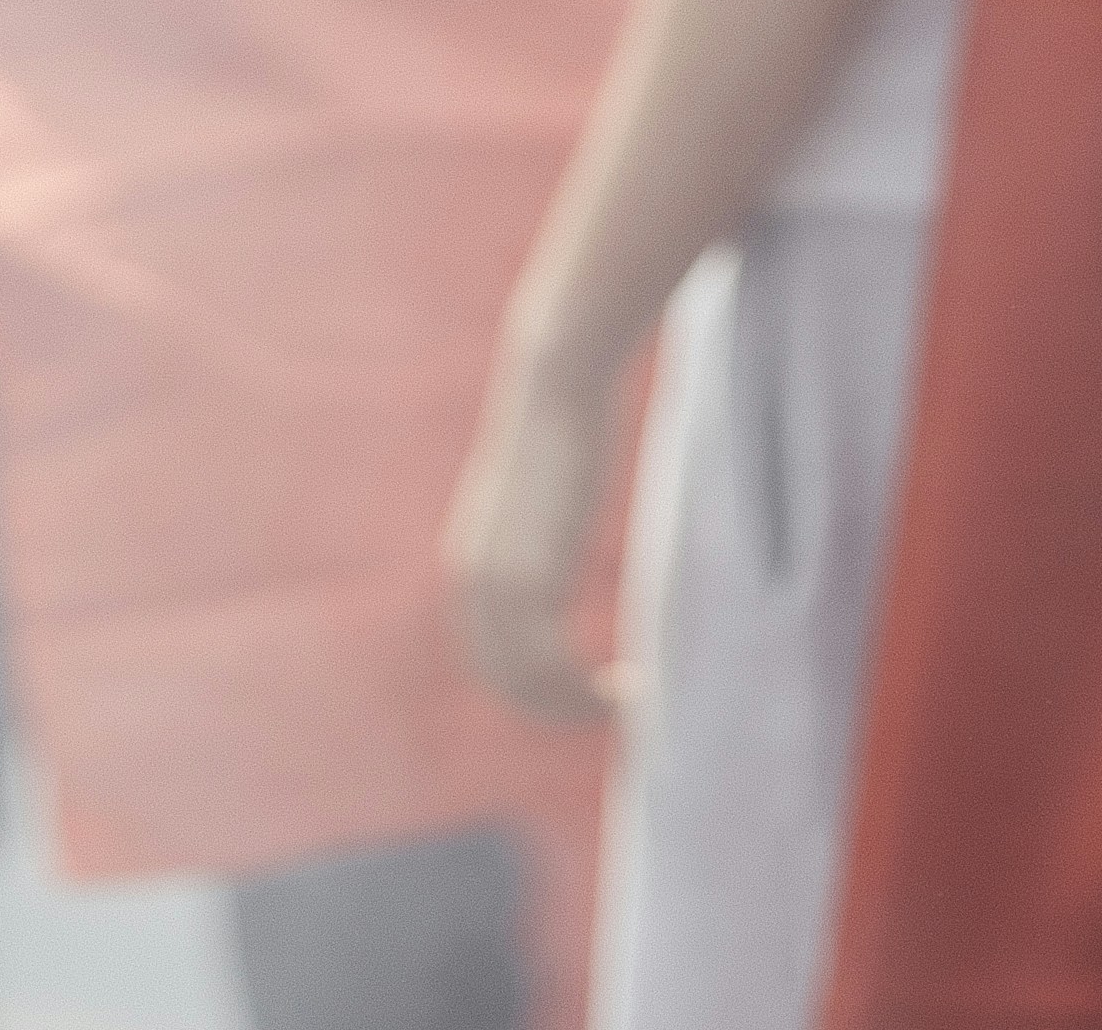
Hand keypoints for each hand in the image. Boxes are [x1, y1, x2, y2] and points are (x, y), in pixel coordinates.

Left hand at [443, 345, 620, 725]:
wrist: (557, 389)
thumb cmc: (563, 435)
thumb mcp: (539, 505)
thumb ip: (535, 545)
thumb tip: (554, 564)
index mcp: (469, 572)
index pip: (490, 661)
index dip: (538, 691)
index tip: (589, 696)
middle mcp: (471, 586)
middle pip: (505, 681)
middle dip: (558, 708)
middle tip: (616, 711)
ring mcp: (496, 586)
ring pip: (529, 682)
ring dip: (578, 706)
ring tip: (630, 702)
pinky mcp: (530, 579)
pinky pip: (553, 664)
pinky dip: (588, 690)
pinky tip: (632, 683)